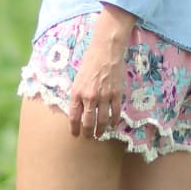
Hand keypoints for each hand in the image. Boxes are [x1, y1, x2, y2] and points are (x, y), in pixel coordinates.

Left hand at [67, 5, 134, 138]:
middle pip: (88, 122)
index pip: (74, 117)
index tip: (75, 135)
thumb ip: (77, 96)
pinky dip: (114, 121)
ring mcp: (104, 96)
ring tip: (100, 135)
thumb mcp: (77, 80)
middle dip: (88, 133)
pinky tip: (113, 124)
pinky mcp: (116, 94)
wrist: (105, 52)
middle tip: (89, 137)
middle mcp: (89, 97)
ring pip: (103, 120)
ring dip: (101, 130)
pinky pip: (115, 112)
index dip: (74, 128)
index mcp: (77, 93)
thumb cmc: (89, 63)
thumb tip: (78, 111)